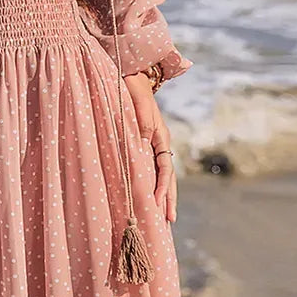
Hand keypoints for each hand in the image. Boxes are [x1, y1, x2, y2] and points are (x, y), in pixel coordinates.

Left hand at [123, 71, 177, 223]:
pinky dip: (151, 184)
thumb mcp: (138, 102)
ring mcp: (152, 144)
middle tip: (169, 222)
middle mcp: (159, 143)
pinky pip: (150, 168)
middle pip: (167, 176)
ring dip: (162, 195)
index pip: (165, 168)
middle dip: (168, 199)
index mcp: (160, 135)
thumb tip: (145, 141)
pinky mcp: (142, 144)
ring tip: (164, 216)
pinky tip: (148, 197)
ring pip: (160, 175)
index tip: (157, 205)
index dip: (162, 188)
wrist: (128, 75)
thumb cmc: (131, 88)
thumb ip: (143, 121)